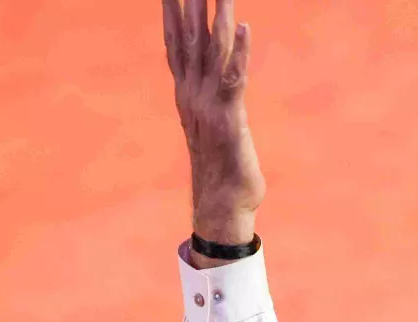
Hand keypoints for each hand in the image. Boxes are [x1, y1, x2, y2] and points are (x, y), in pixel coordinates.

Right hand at [162, 0, 263, 265]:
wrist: (222, 205)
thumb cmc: (223, 170)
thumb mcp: (215, 130)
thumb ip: (213, 108)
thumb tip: (217, 93)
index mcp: (188, 95)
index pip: (178, 47)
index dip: (173, 17)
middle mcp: (193, 95)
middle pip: (191, 41)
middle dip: (190, 6)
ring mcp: (209, 106)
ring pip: (211, 52)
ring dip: (216, 18)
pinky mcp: (230, 118)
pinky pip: (234, 78)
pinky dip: (239, 52)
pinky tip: (243, 27)